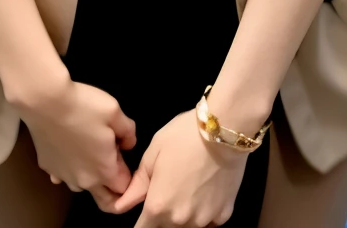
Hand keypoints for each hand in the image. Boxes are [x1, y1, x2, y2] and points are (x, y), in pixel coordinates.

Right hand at [20, 76, 135, 210]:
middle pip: (105, 200)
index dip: (129, 174)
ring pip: (82, 186)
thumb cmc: (83, 106)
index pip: (125, 188)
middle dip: (114, 192)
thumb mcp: (115, 111)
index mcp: (105, 170)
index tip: (124, 157)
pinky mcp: (48, 167)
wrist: (45, 101)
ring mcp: (64, 176)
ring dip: (90, 176)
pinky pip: (63, 174)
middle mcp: (84, 180)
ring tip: (89, 151)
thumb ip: (128, 132)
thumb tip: (128, 144)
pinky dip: (69, 166)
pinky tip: (68, 150)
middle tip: (114, 170)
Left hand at [114, 111, 247, 226]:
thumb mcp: (154, 152)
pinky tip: (206, 189)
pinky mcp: (224, 215)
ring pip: (187, 226)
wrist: (225, 128)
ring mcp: (204, 220)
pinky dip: (204, 211)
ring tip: (189, 185)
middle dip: (161, 214)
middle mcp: (180, 220)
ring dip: (183, 214)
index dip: (141, 220)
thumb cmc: (183, 135)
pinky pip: (208, 221)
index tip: (146, 209)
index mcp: (158, 206)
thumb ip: (138, 184)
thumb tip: (120, 205)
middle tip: (169, 187)